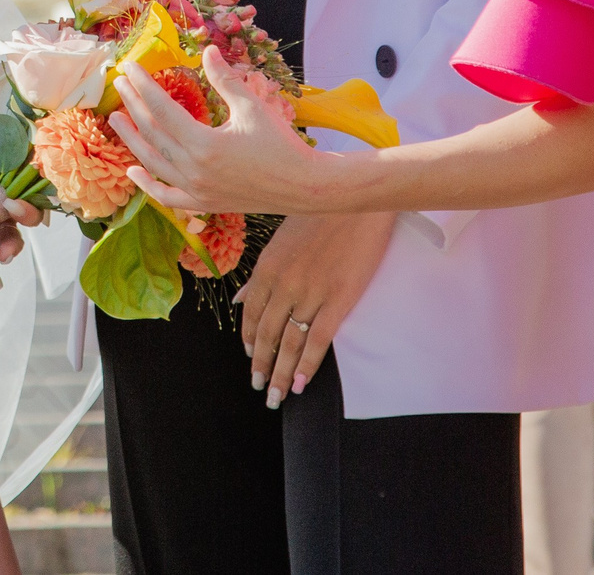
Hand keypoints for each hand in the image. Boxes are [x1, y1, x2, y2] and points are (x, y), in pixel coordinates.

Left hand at [109, 46, 359, 215]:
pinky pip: (166, 197)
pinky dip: (147, 185)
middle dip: (132, 105)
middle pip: (152, 134)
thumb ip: (225, 80)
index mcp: (205, 144)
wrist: (304, 187)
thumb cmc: (282, 144)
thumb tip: (208, 49)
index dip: (143, 86)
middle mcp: (195, 170)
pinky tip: (132, 170)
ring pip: (152, 164)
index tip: (130, 68)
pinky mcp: (203, 204)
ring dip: (131, 140)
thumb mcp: (253, 107)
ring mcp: (196, 191)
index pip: (162, 110)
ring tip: (116, 118)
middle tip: (119, 83)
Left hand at [234, 212, 394, 407]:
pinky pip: (318, 340)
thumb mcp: (279, 238)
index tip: (249, 358)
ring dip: (281, 373)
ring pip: (289, 343)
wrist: (354, 198)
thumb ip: (260, 273)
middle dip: (261, 364)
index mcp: (267, 267)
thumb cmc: (317, 212)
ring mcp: (310, 294)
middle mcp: (283, 284)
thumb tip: (238, 302)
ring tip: (276, 395)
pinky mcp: (339, 300)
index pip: (250, 313)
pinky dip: (307, 365)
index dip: (248, 340)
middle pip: (267, 334)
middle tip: (259, 386)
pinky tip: (301, 384)